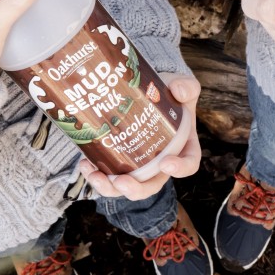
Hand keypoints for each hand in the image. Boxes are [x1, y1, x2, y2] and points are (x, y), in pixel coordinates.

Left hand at [78, 75, 201, 199]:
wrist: (146, 92)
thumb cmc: (169, 93)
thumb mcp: (181, 86)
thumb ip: (185, 86)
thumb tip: (178, 91)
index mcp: (183, 147)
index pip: (188, 164)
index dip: (180, 169)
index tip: (166, 164)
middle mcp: (161, 163)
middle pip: (152, 185)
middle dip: (136, 189)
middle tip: (122, 182)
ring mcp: (139, 166)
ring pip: (127, 187)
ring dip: (110, 188)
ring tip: (95, 176)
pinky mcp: (119, 163)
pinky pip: (109, 178)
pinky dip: (96, 175)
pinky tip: (85, 164)